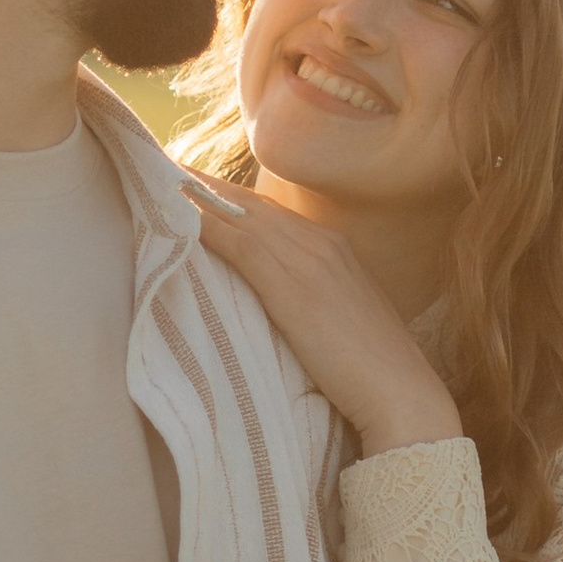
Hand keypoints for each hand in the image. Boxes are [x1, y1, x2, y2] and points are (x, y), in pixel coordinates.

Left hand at [183, 177, 463, 457]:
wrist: (401, 393)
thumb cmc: (372, 373)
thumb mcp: (340, 323)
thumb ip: (314, 302)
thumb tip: (280, 305)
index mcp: (336, 250)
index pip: (273, 214)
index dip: (234, 200)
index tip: (197, 188)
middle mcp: (322, 243)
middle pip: (254, 205)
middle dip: (209, 186)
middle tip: (166, 168)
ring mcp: (309, 259)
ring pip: (243, 215)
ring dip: (200, 196)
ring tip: (161, 180)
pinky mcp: (292, 284)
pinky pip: (239, 243)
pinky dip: (206, 225)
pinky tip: (176, 216)